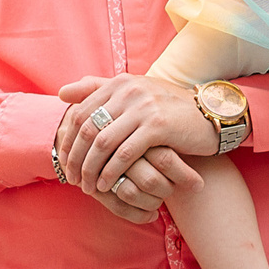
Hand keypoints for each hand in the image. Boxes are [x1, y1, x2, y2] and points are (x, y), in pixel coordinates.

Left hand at [54, 75, 214, 218]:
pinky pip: (125, 154)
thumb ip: (98, 89)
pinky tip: (108, 185)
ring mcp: (143, 107)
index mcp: (118, 82)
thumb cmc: (166, 109)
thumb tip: (61, 93)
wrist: (207, 115)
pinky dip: (112, 172)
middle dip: (75, 157)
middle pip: (87, 128)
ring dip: (91, 169)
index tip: (64, 161)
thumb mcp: (133, 93)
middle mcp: (128, 90)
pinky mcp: (157, 126)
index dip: (68, 140)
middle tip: (72, 178)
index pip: (80, 112)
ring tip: (88, 186)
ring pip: (102, 143)